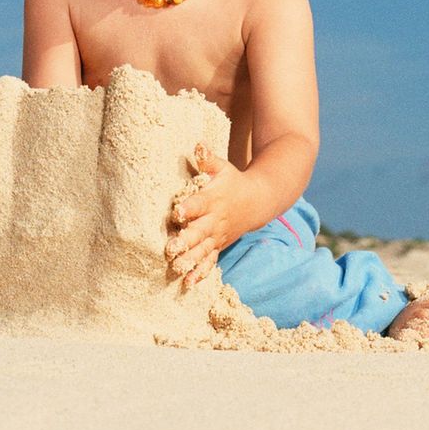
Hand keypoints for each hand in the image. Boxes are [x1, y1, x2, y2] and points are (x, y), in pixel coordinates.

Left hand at [165, 146, 254, 287]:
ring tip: (176, 271)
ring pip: (203, 250)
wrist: (258, 201)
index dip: (189, 207)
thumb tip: (197, 145)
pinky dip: (200, 273)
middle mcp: (214, 220)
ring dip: (190, 261)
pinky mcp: (218, 246)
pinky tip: (188, 284)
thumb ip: (208, 160)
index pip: (199, 203)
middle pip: (199, 232)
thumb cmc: (233, 181)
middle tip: (170, 250)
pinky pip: (209, 261)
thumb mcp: (223, 167)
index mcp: (212, 199)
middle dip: (185, 241)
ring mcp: (217, 235)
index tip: (177, 212)